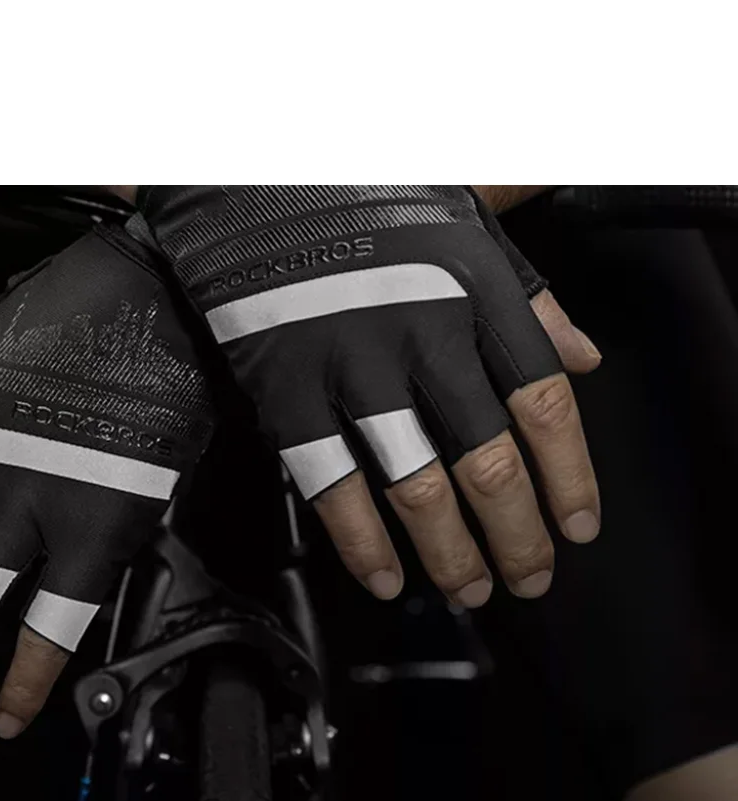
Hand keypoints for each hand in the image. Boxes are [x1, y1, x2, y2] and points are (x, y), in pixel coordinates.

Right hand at [141, 185, 600, 604]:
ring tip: (469, 589)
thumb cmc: (364, 196)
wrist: (250, 177)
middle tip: (528, 576)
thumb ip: (531, 297)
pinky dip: (362, 544)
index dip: (570, 478)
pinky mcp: (287, 390)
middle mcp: (423, 333)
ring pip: (418, 488)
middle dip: (518, 537)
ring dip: (450, 554)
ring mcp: (352, 366)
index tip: (578, 526)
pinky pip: (331, 486)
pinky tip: (386, 578)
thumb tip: (584, 359)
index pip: (544, 405)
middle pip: (491, 464)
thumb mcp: (466, 227)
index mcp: (477, 291)